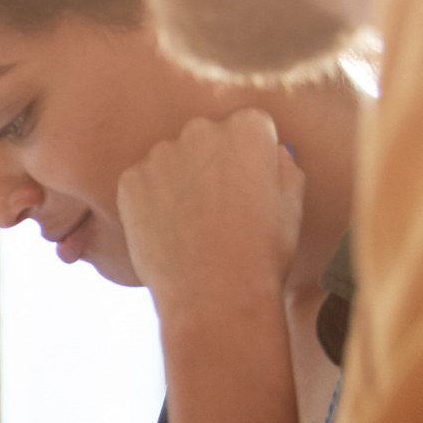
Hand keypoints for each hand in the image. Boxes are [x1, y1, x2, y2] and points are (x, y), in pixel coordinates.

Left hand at [116, 108, 303, 318]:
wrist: (214, 295)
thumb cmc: (261, 253)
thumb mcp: (292, 205)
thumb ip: (283, 166)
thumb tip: (271, 151)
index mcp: (249, 129)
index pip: (250, 126)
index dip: (252, 159)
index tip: (250, 186)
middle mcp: (202, 130)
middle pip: (208, 138)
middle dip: (213, 163)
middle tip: (219, 208)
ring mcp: (161, 154)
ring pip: (172, 159)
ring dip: (179, 180)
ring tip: (193, 225)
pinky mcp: (131, 180)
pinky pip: (143, 181)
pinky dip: (151, 201)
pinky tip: (168, 232)